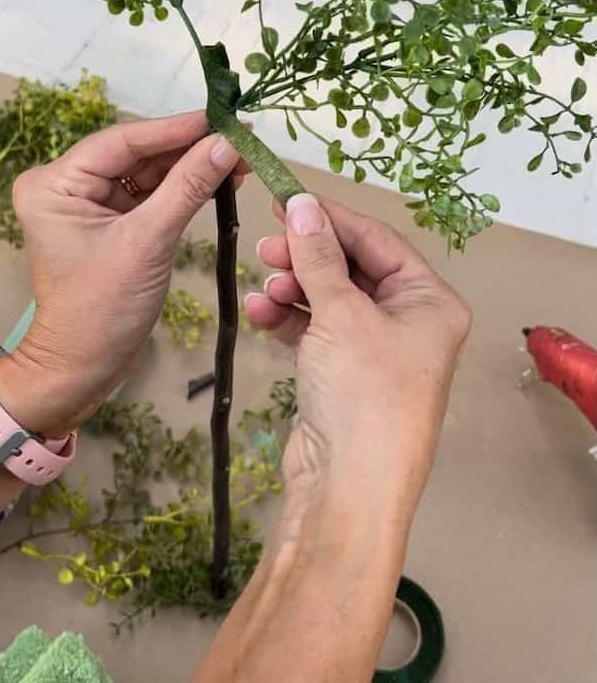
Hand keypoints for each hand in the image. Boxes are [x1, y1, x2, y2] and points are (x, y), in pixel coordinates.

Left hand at [0, 112, 244, 435]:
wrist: (83, 368)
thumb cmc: (102, 311)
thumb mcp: (147, 242)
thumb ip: (188, 187)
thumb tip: (228, 143)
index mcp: (54, 184)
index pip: (122, 141)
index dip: (175, 128)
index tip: (222, 117)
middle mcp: (66, 185)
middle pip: (137, 152)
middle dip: (190, 147)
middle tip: (241, 136)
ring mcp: (89, 203)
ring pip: (148, 171)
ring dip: (192, 166)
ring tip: (240, 157)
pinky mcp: (111, 221)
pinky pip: (152, 194)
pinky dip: (185, 188)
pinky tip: (220, 178)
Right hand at [245, 194, 470, 503]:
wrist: (347, 489)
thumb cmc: (364, 395)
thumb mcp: (341, 314)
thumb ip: (318, 255)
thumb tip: (302, 204)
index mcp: (430, 301)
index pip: (378, 240)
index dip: (331, 217)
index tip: (287, 199)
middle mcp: (409, 322)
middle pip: (352, 267)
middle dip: (307, 255)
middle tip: (266, 242)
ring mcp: (375, 350)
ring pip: (330, 298)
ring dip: (293, 286)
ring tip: (263, 283)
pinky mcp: (343, 374)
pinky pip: (315, 330)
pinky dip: (288, 318)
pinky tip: (260, 311)